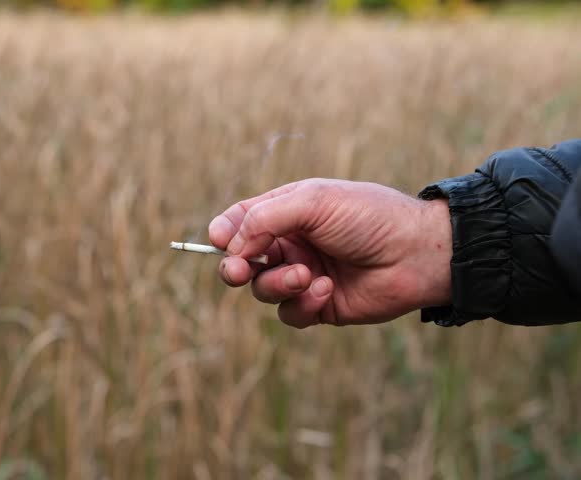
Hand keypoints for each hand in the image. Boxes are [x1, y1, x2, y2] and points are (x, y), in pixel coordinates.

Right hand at [208, 179, 451, 327]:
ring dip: (277, 283)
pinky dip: (302, 303)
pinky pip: (289, 313)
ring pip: (262, 289)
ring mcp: (302, 276)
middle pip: (241, 260)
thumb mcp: (313, 202)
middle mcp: (291, 244)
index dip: (224, 232)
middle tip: (237, 271)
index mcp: (287, 212)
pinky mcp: (318, 305)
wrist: (416, 253)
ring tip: (305, 275)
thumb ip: (264, 219)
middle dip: (234, 266)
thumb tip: (230, 246)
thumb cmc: (368, 217)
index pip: (240, 222)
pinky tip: (327, 289)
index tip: (218, 239)